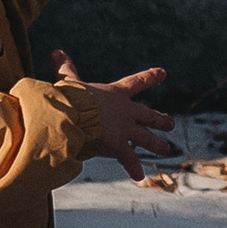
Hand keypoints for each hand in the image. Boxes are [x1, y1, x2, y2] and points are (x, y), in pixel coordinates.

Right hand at [52, 50, 172, 179]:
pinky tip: (139, 177)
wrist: (72, 115)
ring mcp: (125, 129)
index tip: (163, 73)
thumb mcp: (69, 80)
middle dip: (159, 119)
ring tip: (166, 149)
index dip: (149, 77)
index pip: (136, 82)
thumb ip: (64, 68)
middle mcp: (125, 111)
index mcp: (115, 93)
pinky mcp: (118, 145)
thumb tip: (55, 50)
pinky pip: (129, 159)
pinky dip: (133, 168)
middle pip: (147, 114)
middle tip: (170, 122)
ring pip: (146, 138)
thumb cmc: (70, 97)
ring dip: (156, 144)